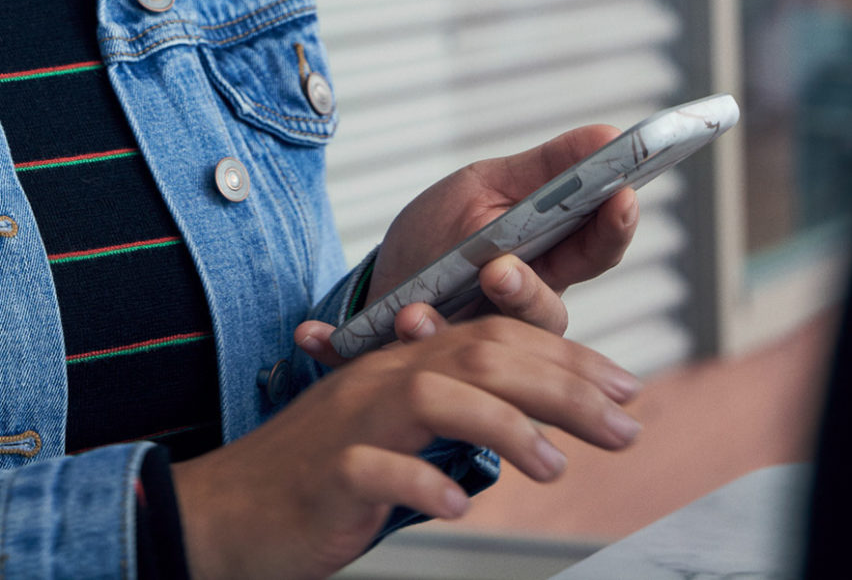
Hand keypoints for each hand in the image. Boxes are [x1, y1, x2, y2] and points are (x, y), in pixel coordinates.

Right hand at [171, 315, 641, 579]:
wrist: (225, 512)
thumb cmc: (320, 478)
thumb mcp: (397, 435)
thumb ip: (458, 420)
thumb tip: (539, 427)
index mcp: (404, 365)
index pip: (497, 339)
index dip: (569, 360)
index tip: (626, 387)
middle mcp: (381, 380)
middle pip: (481, 358)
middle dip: (564, 389)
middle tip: (623, 426)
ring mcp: (350, 422)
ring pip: (436, 396)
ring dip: (506, 428)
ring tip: (555, 468)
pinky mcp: (326, 472)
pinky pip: (379, 467)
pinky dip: (424, 481)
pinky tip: (458, 506)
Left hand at [315, 126, 640, 356]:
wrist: (377, 289)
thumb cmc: (440, 235)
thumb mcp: (484, 190)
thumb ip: (542, 171)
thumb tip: (609, 131)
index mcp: (542, 264)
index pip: (594, 251)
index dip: (614, 227)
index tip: (619, 196)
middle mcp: (513, 315)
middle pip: (545, 316)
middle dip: (525, 295)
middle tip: (499, 270)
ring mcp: (465, 345)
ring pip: (476, 355)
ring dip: (441, 331)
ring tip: (414, 313)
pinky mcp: (409, 366)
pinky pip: (376, 365)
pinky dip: (339, 349)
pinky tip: (310, 334)